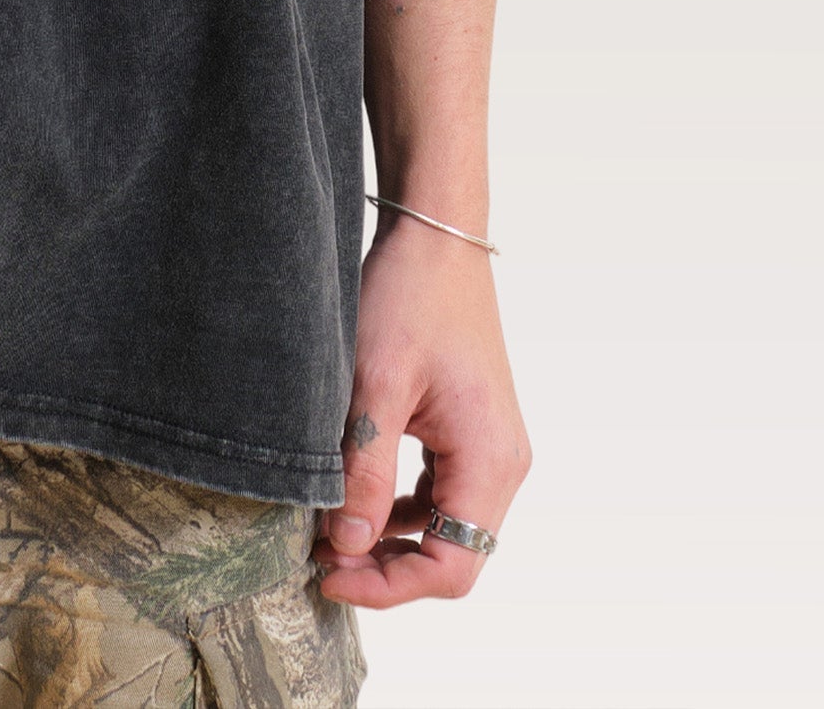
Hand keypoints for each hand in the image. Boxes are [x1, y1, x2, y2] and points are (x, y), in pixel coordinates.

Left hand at [314, 211, 530, 606]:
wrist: (434, 237)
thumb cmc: (408, 297)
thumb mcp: (374, 385)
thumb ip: (363, 469)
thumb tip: (346, 544)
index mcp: (490, 460)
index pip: (453, 567)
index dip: (389, 585)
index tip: (329, 574)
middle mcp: (503, 463)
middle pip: (453, 556)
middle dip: (386, 568)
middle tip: (320, 558)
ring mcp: (491, 447)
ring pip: (445, 529)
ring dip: (390, 540)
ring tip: (328, 532)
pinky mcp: (471, 431)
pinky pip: (440, 494)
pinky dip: (399, 508)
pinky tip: (354, 497)